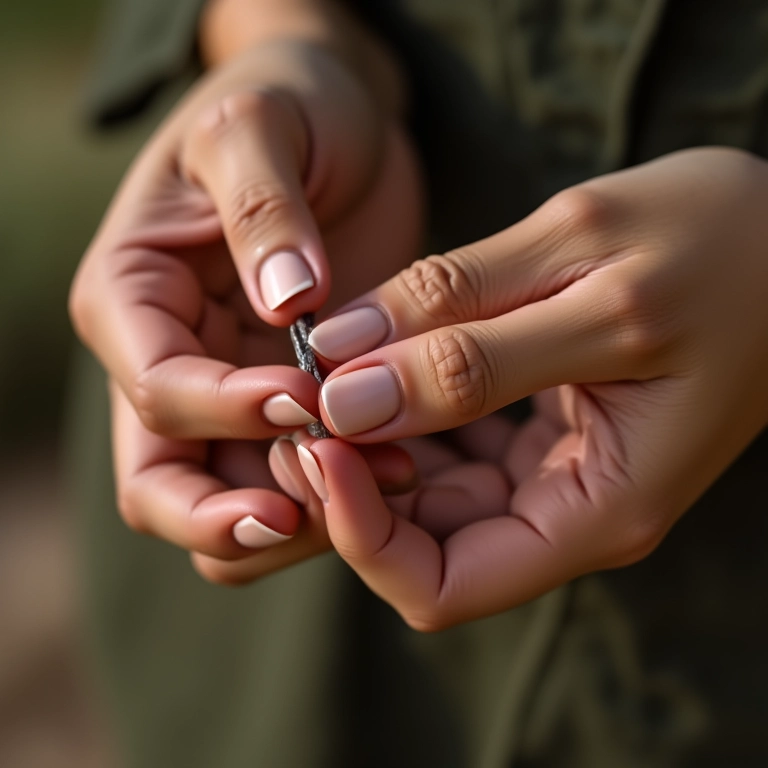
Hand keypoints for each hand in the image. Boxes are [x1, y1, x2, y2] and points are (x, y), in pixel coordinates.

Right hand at [69, 39, 421, 576]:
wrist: (334, 120)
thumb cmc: (285, 105)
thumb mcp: (261, 127)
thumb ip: (263, 211)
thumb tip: (287, 303)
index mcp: (131, 299)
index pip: (159, 392)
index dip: (229, 410)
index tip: (310, 397)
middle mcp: (165, 360)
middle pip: (166, 487)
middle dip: (238, 513)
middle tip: (319, 510)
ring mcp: (226, 392)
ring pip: (231, 499)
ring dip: (300, 513)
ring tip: (389, 480)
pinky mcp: (285, 403)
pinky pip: (295, 476)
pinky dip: (338, 492)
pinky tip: (407, 467)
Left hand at [298, 148, 767, 628]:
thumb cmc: (723, 243)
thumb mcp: (588, 274)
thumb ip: (464, 339)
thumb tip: (344, 387)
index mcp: (598, 508)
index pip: (442, 584)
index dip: (358, 531)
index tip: (316, 440)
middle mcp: (568, 505)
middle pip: (419, 542)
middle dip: (345, 481)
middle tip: (296, 395)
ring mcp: (552, 465)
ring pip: (425, 489)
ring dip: (365, 439)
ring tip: (323, 366)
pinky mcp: (540, 421)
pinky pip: (449, 438)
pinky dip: (399, 404)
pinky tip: (373, 349)